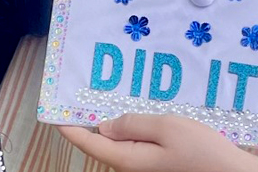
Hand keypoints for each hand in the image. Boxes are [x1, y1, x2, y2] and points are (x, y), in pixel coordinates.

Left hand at [59, 114, 252, 171]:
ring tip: (108, 95)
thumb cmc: (202, 152)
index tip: (55, 111)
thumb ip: (133, 124)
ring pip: (121, 142)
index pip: (88, 143)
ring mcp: (147, 166)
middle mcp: (132, 166)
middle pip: (103, 143)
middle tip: (82, 93)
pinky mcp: (159, 164)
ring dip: (113, 121)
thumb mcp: (166, 128)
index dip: (69, 127)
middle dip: (91, 120)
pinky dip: (132, 128)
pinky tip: (138, 112)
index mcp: (128, 159)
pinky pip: (137, 144)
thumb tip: (105, 126)